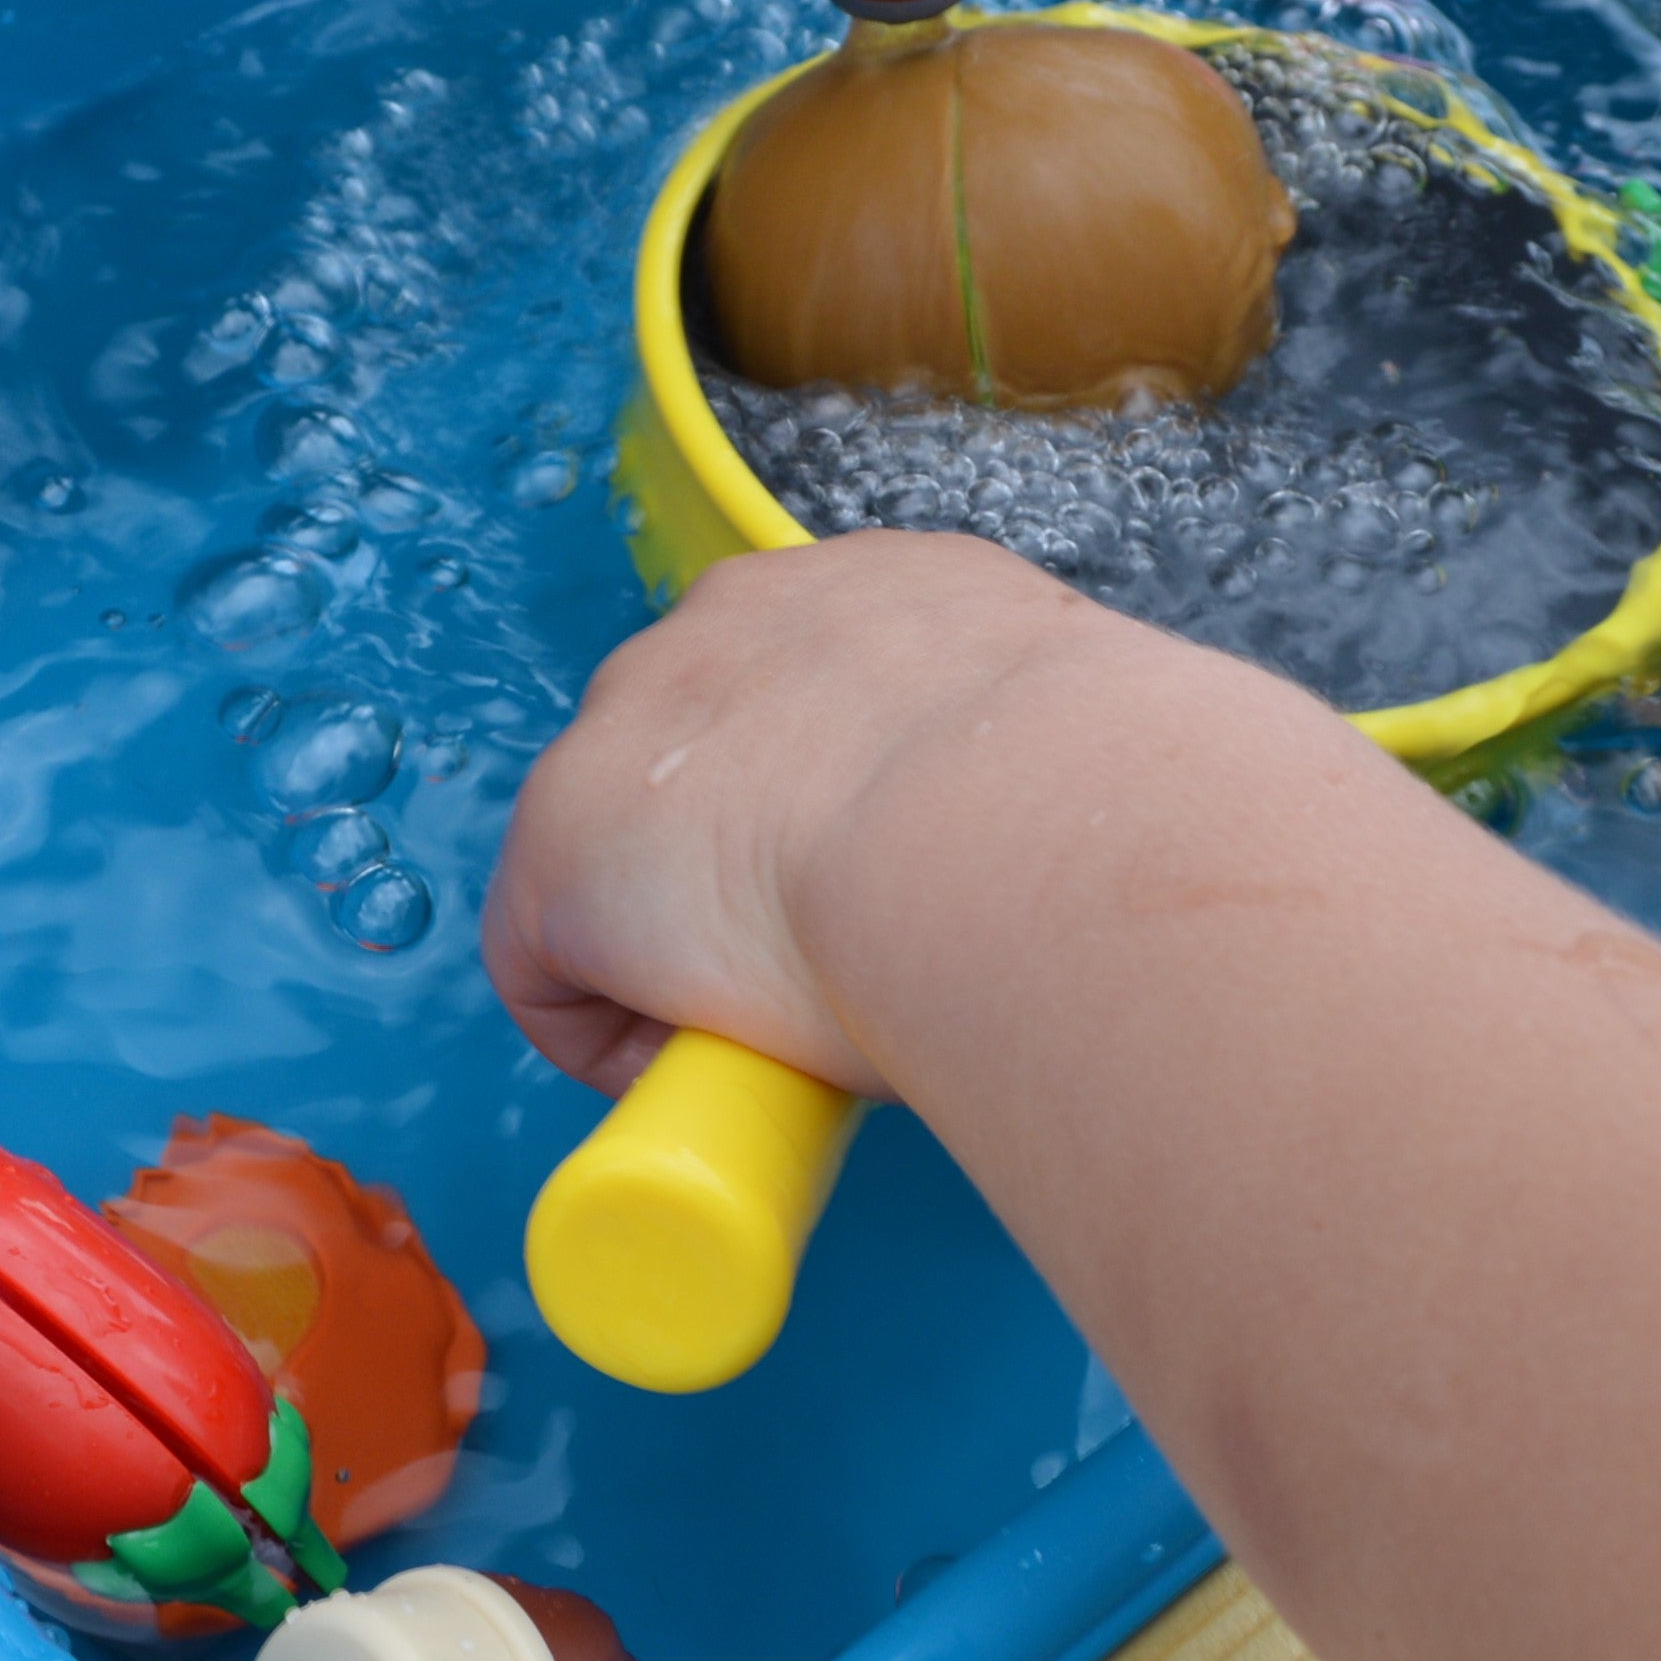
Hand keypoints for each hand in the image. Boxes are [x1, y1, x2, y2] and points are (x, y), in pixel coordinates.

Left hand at [484, 531, 1149, 1101]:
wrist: (1021, 822)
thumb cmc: (1106, 807)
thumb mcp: (1096, 757)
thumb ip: (1069, 788)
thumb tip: (1112, 881)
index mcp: (881, 589)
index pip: (819, 690)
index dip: (836, 805)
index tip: (888, 891)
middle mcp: (740, 619)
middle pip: (697, 756)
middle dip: (742, 860)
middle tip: (832, 969)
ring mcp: (631, 723)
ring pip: (616, 856)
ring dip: (676, 943)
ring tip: (770, 1031)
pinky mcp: (559, 847)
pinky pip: (547, 964)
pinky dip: (609, 1033)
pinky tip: (699, 1071)